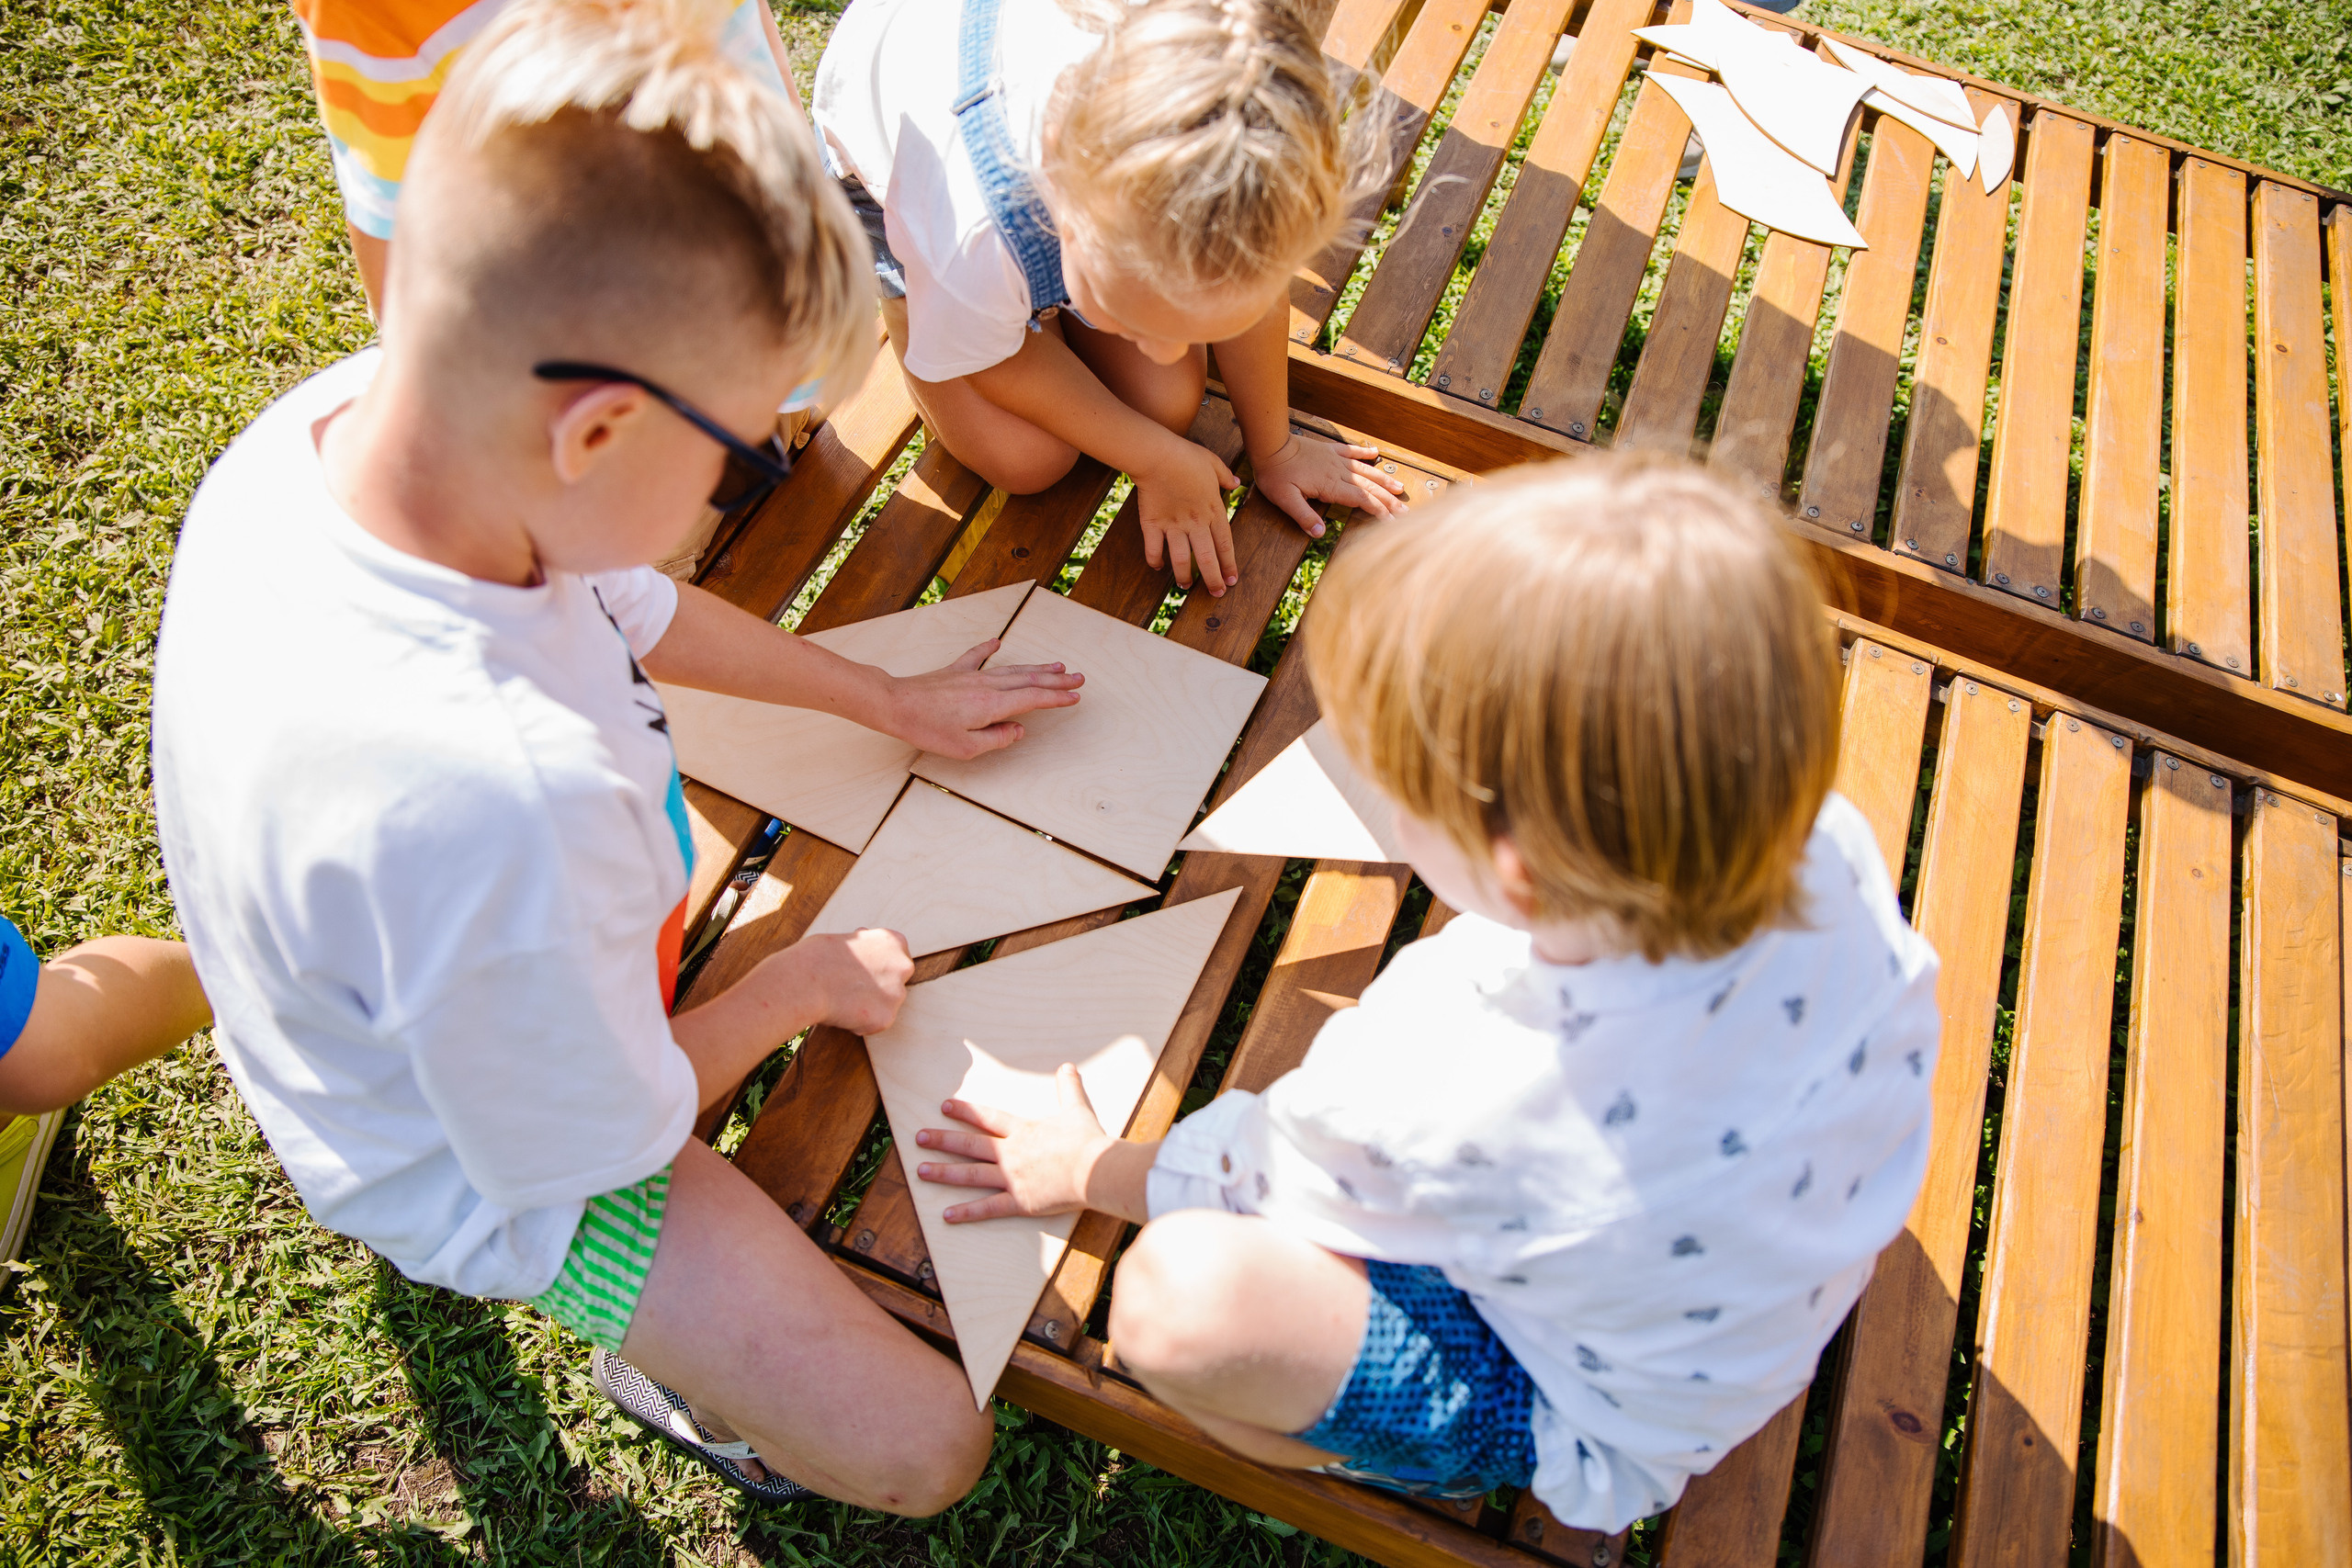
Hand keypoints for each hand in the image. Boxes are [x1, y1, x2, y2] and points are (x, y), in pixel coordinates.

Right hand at [778, 927, 913, 1034]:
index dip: (874, 966)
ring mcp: (896, 994)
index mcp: (893, 941)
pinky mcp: (886, 1018)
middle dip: (875, 988)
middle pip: (894, 983)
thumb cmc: (816, 957)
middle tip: (848, 989)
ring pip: (884, 1006)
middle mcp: (902, 966)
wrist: (804, 981)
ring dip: (867, 1007)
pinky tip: (840, 1012)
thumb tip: (864, 938)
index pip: (894, 957)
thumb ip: (862, 946)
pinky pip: (873, 1025)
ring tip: (840, 1000)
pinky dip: (859, 1024)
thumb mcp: (845, 940)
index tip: (858, 971)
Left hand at [882, 640, 1082, 759]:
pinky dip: (988, 649)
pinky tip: (998, 641)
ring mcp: (971, 675)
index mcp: (992, 705)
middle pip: (1029, 680)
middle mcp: (987, 685)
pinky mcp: (954, 671)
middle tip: (1078, 678)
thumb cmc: (927, 729)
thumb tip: (1019, 730)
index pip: (1034, 699)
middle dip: (1056, 680)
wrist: (895, 704)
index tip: (1075, 696)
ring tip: (1056, 665)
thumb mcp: (965, 748)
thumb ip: (997, 739)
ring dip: (1036, 667)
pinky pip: (977, 656)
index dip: (1057, 698)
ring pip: (1011, 669)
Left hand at [914, 1063, 1114, 1221]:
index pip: (987, 1118)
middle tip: (919, 1137)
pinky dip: (967, 1212)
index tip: (944, 1106)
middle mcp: (1011, 1153)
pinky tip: (946, 1215)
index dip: (965, 1111)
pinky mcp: (1020, 1202)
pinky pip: (988, 1208)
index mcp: (1023, 1131)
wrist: (1095, 1170)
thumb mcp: (1077, 1109)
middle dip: (942, 1140)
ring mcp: (1012, 1178)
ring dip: (944, 1173)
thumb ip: (1069, 1088)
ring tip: (921, 1171)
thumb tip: (1068, 1066)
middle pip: (970, 1145)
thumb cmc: (1087, 1140)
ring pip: (971, 1175)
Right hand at [1136, 441, 1241, 595]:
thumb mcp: (1213, 462)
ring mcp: (1173, 525)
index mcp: (1213, 509)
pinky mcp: (1152, 523)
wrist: (1157, 455)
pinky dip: (1155, 560)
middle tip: (1216, 594)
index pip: (1224, 544)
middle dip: (1213, 579)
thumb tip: (1236, 483)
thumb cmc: (1186, 456)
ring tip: (1186, 587)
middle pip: (1206, 558)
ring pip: (1181, 559)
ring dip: (1184, 575)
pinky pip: (1153, 548)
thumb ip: (1225, 476)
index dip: (1229, 564)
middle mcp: (1195, 522)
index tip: (1232, 580)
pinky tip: (1157, 567)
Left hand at [1250, 433, 1408, 537]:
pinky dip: (1365, 452)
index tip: (1392, 521)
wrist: (1271, 445)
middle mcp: (1338, 472)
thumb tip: (1319, 534)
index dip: (1379, 510)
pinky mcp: (1329, 450)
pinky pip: (1351, 451)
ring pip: (1366, 470)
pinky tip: (1376, 452)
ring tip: (1400, 487)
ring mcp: (1335, 459)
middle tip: (1405, 511)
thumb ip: (1304, 517)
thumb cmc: (1276, 474)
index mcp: (1331, 486)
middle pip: (1369, 487)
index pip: (1361, 500)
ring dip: (1383, 479)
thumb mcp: (1286, 500)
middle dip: (1388, 500)